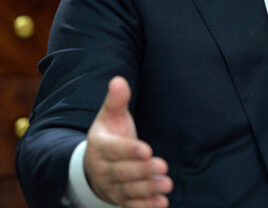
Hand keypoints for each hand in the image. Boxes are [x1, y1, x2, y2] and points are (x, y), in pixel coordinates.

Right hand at [84, 77, 172, 206]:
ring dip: (147, 189)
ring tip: (166, 184)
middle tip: (162, 166)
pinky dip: (145, 206)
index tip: (146, 149)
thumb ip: (116, 100)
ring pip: (128, 190)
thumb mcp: (110, 116)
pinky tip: (161, 204)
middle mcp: (103, 169)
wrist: (93, 165)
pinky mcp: (120, 199)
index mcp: (99, 146)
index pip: (114, 149)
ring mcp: (111, 186)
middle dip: (142, 171)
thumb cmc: (109, 136)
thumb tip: (118, 80)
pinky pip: (131, 205)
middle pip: (122, 172)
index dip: (129, 150)